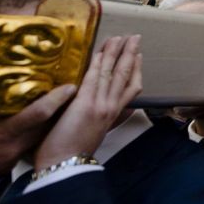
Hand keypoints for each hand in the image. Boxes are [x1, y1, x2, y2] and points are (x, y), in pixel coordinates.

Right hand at [0, 84, 76, 196]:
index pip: (36, 115)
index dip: (55, 100)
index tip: (69, 86)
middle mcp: (9, 150)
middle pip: (42, 125)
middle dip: (56, 109)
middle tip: (64, 90)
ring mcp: (8, 162)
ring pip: (33, 137)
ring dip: (42, 123)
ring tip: (48, 103)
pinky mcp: (4, 170)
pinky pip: (21, 148)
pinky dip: (26, 136)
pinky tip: (22, 127)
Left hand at [32, 35, 143, 170]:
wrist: (65, 167)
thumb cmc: (72, 156)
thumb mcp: (94, 137)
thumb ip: (100, 123)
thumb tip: (104, 115)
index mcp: (112, 116)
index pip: (130, 90)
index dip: (136, 71)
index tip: (138, 57)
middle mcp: (111, 108)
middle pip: (126, 76)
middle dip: (131, 55)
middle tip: (135, 38)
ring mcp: (100, 105)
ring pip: (113, 73)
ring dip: (117, 53)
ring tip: (121, 37)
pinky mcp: (85, 104)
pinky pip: (94, 78)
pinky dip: (99, 63)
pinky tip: (101, 51)